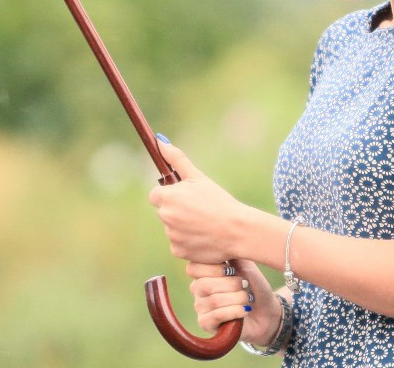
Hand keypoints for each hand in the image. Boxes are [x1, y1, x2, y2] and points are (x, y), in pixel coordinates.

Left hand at [147, 139, 247, 261]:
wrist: (237, 230)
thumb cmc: (218, 201)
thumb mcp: (198, 177)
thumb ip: (176, 159)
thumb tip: (160, 141)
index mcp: (167, 197)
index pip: (156, 195)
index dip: (169, 195)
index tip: (184, 197)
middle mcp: (165, 217)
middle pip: (164, 211)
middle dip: (177, 210)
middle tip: (199, 210)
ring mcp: (171, 236)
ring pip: (172, 228)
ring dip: (183, 226)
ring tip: (204, 223)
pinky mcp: (178, 252)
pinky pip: (178, 244)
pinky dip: (188, 241)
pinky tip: (203, 236)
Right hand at [187, 259, 281, 343]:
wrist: (266, 313)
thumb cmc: (254, 287)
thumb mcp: (248, 267)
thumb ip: (233, 256)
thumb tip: (221, 246)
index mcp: (203, 272)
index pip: (193, 268)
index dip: (213, 268)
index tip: (231, 269)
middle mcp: (197, 289)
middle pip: (204, 284)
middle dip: (231, 284)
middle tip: (244, 285)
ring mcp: (200, 307)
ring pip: (213, 300)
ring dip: (237, 299)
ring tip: (247, 298)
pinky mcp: (206, 323)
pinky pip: (216, 316)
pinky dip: (235, 311)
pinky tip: (245, 310)